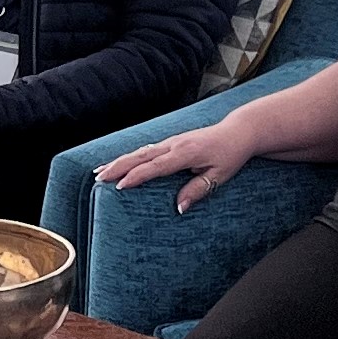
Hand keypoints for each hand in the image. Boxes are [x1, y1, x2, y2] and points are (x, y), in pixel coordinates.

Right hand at [96, 120, 246, 210]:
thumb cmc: (230, 154)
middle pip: (140, 156)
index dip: (136, 176)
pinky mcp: (171, 142)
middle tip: (99, 178)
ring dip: (119, 161)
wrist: (238, 132)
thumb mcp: (219, 176)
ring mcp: (171, 141)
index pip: (155, 166)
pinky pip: (145, 150)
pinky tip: (119, 163)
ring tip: (100, 172)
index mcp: (185, 153)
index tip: (120, 186)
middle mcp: (174, 145)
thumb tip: (179, 207)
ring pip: (139, 152)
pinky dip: (129, 157)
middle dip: (117, 166)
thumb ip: (197, 190)